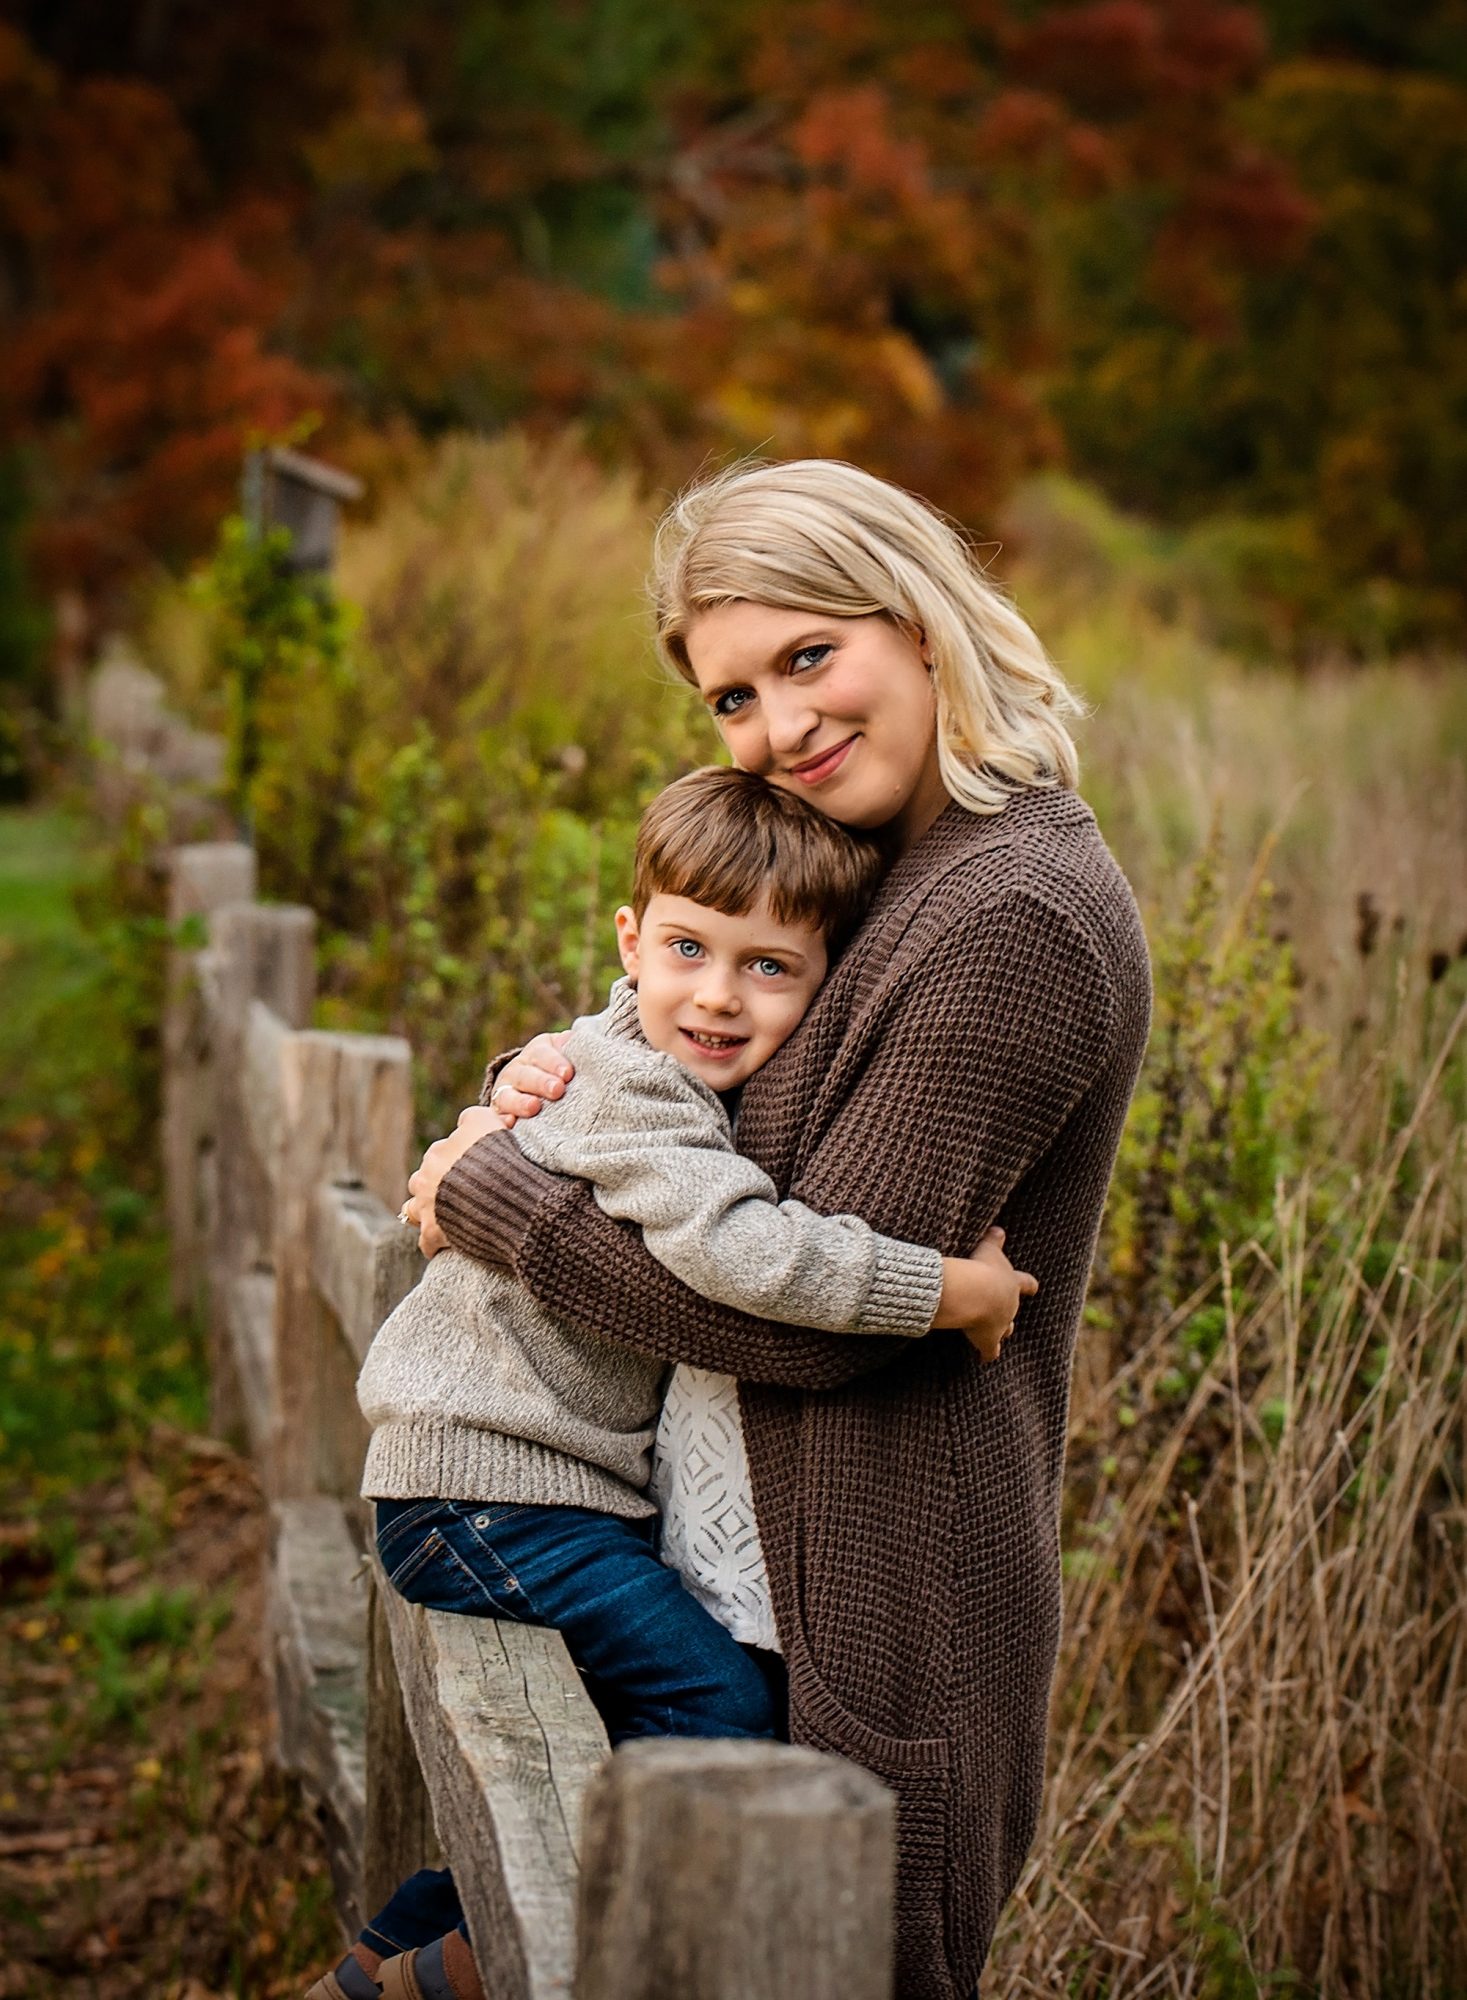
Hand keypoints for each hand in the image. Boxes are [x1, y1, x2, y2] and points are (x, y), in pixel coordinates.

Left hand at [399, 1105, 508, 1256]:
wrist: (500, 1192)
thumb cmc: (496, 1155)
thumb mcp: (486, 1120)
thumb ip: (472, 1116)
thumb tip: (464, 1120)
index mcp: (437, 1153)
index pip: (439, 1155)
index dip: (454, 1162)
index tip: (469, 1169)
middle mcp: (426, 1178)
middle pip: (421, 1181)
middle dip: (434, 1186)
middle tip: (454, 1194)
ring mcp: (428, 1207)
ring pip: (414, 1210)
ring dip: (424, 1212)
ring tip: (439, 1218)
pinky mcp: (434, 1233)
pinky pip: (426, 1243)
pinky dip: (433, 1244)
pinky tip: (442, 1245)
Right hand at [486, 1030, 574, 1121]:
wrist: (538, 1087)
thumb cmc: (562, 1071)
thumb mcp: (567, 1055)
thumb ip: (574, 1048)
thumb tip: (579, 1039)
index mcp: (536, 1053)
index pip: (541, 1054)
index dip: (554, 1062)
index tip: (568, 1073)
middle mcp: (516, 1070)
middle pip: (524, 1075)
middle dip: (541, 1082)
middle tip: (557, 1090)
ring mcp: (505, 1093)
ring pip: (507, 1096)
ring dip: (520, 1102)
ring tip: (534, 1107)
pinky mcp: (500, 1114)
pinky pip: (496, 1118)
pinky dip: (502, 1121)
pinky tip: (510, 1123)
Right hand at [931, 1226, 1038, 1363]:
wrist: (975, 1292)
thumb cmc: (981, 1268)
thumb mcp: (988, 1249)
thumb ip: (994, 1240)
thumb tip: (998, 1229)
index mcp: (1012, 1283)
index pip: (1026, 1283)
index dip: (1028, 1285)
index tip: (1033, 1288)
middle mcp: (1010, 1306)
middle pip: (1012, 1311)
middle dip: (1007, 1312)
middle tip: (1000, 1312)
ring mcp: (1001, 1324)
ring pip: (1004, 1331)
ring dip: (1000, 1332)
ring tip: (993, 1335)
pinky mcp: (988, 1340)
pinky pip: (990, 1351)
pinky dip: (986, 1355)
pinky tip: (983, 1359)